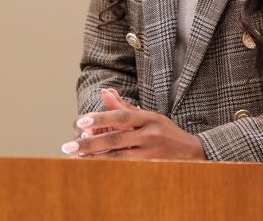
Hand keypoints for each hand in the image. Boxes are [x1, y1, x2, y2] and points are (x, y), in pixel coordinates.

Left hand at [61, 88, 204, 159]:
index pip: (121, 116)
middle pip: (116, 139)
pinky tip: (94, 170)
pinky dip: (109, 170)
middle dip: (90, 143)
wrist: (194, 153)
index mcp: (148, 119)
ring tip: (75, 160)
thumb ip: (124, 107)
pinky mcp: (151, 169)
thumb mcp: (149, 117)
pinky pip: (126, 170)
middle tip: (68, 147)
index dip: (100, 118)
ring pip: (118, 158)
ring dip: (95, 160)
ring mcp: (151, 155)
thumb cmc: (166, 132)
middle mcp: (150, 135)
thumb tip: (105, 91)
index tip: (79, 122)